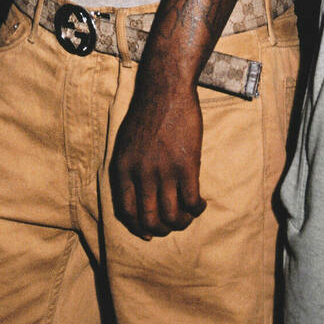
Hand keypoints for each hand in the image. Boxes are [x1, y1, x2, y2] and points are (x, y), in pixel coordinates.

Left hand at [110, 76, 205, 238]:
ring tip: (188, 215)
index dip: (139, 227)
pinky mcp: (186, 165)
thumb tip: (136, 195)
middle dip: (163, 229)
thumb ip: (129, 169)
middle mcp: (141, 174)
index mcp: (123, 169)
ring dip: (182, 222)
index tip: (149, 232)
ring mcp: (164, 171)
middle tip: (172, 224)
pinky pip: (191, 201)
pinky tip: (200, 203)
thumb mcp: (126, 143)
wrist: (165, 91)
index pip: (126, 212)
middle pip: (150, 220)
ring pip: (173, 216)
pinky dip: (197, 209)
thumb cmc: (146, 115)